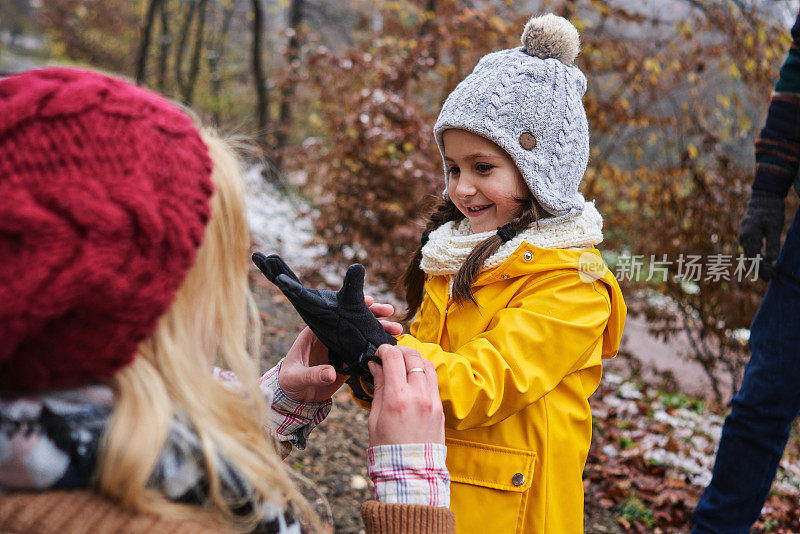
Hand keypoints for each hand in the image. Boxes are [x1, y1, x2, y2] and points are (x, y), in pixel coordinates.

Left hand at [253, 253, 398, 400]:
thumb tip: (331, 373)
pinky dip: (378, 348)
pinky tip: (392, 346)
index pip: (333, 313)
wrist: (295, 399)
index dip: (350, 305)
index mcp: (314, 332)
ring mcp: (340, 348)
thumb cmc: (289, 382)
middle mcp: (330, 336)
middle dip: (371, 314)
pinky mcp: (348, 361)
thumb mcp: (297, 378)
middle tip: (388, 311)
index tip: (367, 300)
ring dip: (379, 329)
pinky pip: (365, 352)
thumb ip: (313, 374)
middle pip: (352, 320)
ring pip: (362, 334)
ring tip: (396, 329)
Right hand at [367, 345, 443, 446]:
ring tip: (402, 365)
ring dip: (413, 359)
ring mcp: (432, 400)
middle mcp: (418, 395)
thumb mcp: (374, 417)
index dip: (384, 350)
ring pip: (426, 364)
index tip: (378, 353)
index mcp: (397, 398)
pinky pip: (433, 380)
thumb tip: (375, 365)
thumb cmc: (387, 448)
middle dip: (399, 350)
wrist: (411, 473)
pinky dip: (423, 373)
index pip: (393, 358)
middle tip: (389, 356)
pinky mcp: (440, 407)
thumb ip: (378, 387)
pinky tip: (412, 379)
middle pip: (412, 356)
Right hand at [739, 189, 784, 280]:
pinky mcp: (748, 235)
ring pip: (750, 254)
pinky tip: (765, 262)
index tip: (771, 276)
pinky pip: (751, 249)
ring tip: (768, 273)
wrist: (764, 198)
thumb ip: (772, 243)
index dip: (762, 268)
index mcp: (749, 236)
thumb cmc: (771, 211)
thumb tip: (772, 260)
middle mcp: (744, 238)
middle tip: (770, 279)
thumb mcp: (774, 227)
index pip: (753, 257)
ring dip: (758, 264)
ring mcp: (744, 236)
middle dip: (759, 269)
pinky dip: (758, 257)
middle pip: (750, 258)